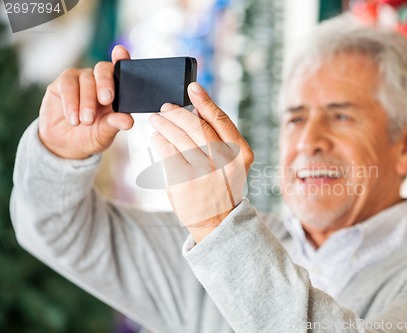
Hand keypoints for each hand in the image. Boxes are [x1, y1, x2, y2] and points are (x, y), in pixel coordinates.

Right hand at [38, 45, 133, 158]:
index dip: (122, 59)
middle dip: (105, 84)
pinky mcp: (62, 83)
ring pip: (86, 80)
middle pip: (103, 70)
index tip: (121, 53)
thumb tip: (128, 120)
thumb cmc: (91, 135)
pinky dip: (71, 103)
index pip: (122, 70)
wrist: (66, 145)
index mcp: (116, 90)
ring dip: (86, 101)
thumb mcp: (105, 133)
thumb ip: (115, 124)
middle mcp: (99, 81)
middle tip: (106, 100)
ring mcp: (81, 79)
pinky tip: (73, 119)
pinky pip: (68, 85)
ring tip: (86, 121)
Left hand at [149, 83, 253, 242]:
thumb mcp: (233, 164)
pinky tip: (155, 137)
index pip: (221, 120)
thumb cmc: (223, 187)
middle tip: (166, 108)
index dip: (205, 100)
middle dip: (177, 112)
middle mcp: (224, 161)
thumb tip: (196, 110)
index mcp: (240, 153)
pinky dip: (158, 140)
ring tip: (156, 119)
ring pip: (178, 136)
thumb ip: (222, 140)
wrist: (217, 222)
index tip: (192, 87)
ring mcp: (203, 171)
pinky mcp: (183, 181)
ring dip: (164, 123)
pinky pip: (166, 152)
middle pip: (196, 125)